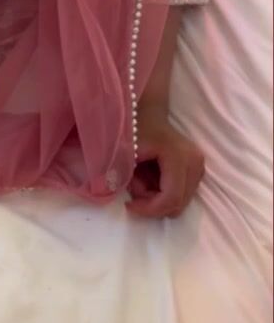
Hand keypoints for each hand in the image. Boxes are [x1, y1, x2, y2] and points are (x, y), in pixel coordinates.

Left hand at [125, 104, 204, 218]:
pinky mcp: (197, 170)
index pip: (171, 198)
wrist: (149, 113)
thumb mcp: (124, 151)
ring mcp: (199, 167)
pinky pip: (181, 194)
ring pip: (179, 202)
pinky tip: (151, 177)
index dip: (149, 209)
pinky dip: (163, 193)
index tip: (129, 205)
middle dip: (153, 204)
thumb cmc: (136, 128)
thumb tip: (126, 199)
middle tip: (134, 188)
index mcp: (178, 157)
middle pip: (177, 204)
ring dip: (157, 198)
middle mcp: (195, 163)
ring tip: (141, 178)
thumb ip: (123, 175)